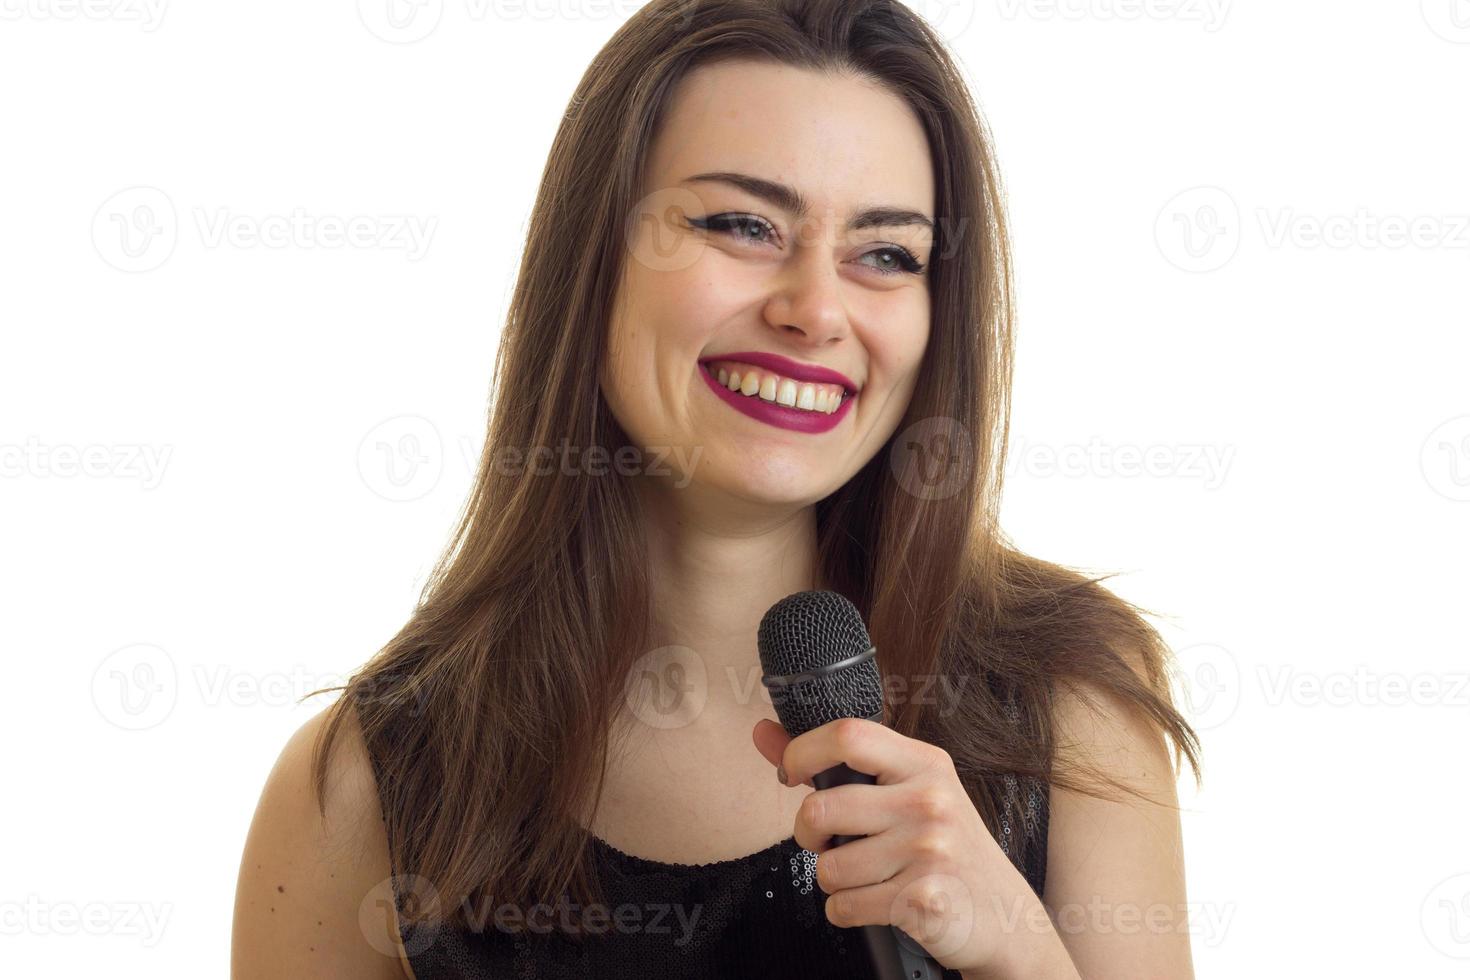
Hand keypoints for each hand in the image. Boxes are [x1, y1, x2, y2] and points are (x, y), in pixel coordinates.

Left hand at [751, 716, 1038, 976]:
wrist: (1006, 916)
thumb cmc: (947, 848)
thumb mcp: (906, 791)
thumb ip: (833, 762)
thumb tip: (766, 733)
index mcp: (925, 763)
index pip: (848, 735)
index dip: (802, 752)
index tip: (792, 772)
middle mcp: (929, 801)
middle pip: (822, 807)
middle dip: (808, 833)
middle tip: (826, 839)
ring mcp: (929, 851)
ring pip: (828, 867)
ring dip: (834, 880)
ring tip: (867, 875)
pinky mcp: (922, 900)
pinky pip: (844, 907)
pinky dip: (848, 911)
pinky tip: (877, 902)